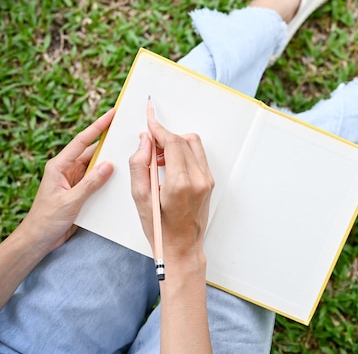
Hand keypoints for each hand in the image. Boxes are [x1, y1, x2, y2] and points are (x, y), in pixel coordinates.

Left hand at [20, 109, 115, 253]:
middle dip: (109, 140)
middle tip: (126, 130)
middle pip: (92, 150)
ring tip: (129, 152)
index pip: (81, 141)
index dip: (98, 126)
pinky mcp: (80, 190)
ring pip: (97, 165)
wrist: (39, 240)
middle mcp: (67, 169)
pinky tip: (122, 176)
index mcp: (59, 166)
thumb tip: (109, 164)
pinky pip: (97, 179)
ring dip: (111, 160)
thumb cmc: (47, 220)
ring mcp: (74, 180)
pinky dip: (109, 176)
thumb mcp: (70, 201)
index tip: (111, 114)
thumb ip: (90, 183)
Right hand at [129, 113, 213, 259]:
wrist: (181, 247)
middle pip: (183, 140)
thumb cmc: (160, 228)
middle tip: (148, 146)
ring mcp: (207, 180)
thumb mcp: (140, 197)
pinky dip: (183, 153)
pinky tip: (168, 165)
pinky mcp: (210, 182)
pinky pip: (197, 156)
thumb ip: (139, 165)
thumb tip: (145, 141)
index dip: (159, 128)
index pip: (172, 142)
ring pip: (193, 145)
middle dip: (164, 137)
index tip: (149, 118)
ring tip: (157, 159)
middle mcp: (199, 179)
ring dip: (174, 144)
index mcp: (181, 183)